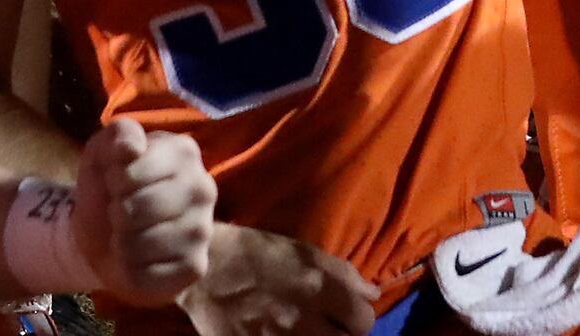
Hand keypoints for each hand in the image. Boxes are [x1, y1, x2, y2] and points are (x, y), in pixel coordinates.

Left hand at [77, 119, 215, 302]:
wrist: (101, 234)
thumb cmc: (108, 187)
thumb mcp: (102, 151)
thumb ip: (118, 135)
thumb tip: (134, 148)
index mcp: (184, 152)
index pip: (133, 171)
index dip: (113, 180)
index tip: (116, 182)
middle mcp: (203, 189)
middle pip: (140, 208)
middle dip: (117, 213)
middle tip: (120, 212)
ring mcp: (203, 230)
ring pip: (143, 243)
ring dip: (122, 243)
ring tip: (127, 235)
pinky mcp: (195, 267)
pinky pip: (149, 274)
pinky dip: (131, 270)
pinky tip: (137, 259)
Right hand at [180, 224, 372, 335]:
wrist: (206, 269)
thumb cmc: (257, 253)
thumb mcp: (304, 252)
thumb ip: (344, 274)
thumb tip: (373, 294)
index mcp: (320, 287)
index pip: (364, 320)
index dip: (358, 319)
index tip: (346, 315)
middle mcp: (305, 318)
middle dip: (342, 335)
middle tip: (328, 327)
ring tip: (306, 332)